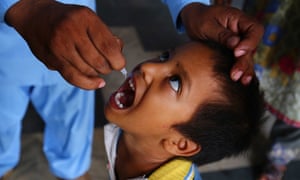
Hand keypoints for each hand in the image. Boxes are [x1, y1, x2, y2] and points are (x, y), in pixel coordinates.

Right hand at [5, 0, 124, 89]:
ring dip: (97, 74)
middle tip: (108, 66)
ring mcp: (60, 46)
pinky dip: (89, 84)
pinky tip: (97, 83)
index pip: (108, 46)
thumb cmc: (71, 21)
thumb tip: (118, 56)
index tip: (119, 64)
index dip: (117, 60)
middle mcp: (72, 31)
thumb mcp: (90, 20)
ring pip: (87, 71)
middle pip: (98, 61)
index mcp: (86, 18)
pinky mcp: (53, 60)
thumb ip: (107, 37)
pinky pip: (74, 78)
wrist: (37, 18)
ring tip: (98, 68)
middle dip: (108, 68)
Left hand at [180, 3, 263, 84]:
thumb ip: (222, 35)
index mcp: (239, 19)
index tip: (237, 52)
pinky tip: (241, 81)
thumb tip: (235, 44)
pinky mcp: (234, 52)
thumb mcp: (207, 25)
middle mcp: (242, 31)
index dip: (249, 42)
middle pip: (251, 47)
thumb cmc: (200, 19)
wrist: (193, 21)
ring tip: (241, 81)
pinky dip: (240, 70)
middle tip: (235, 74)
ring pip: (247, 57)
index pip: (255, 29)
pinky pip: (240, 61)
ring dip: (244, 69)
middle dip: (244, 61)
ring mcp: (239, 42)